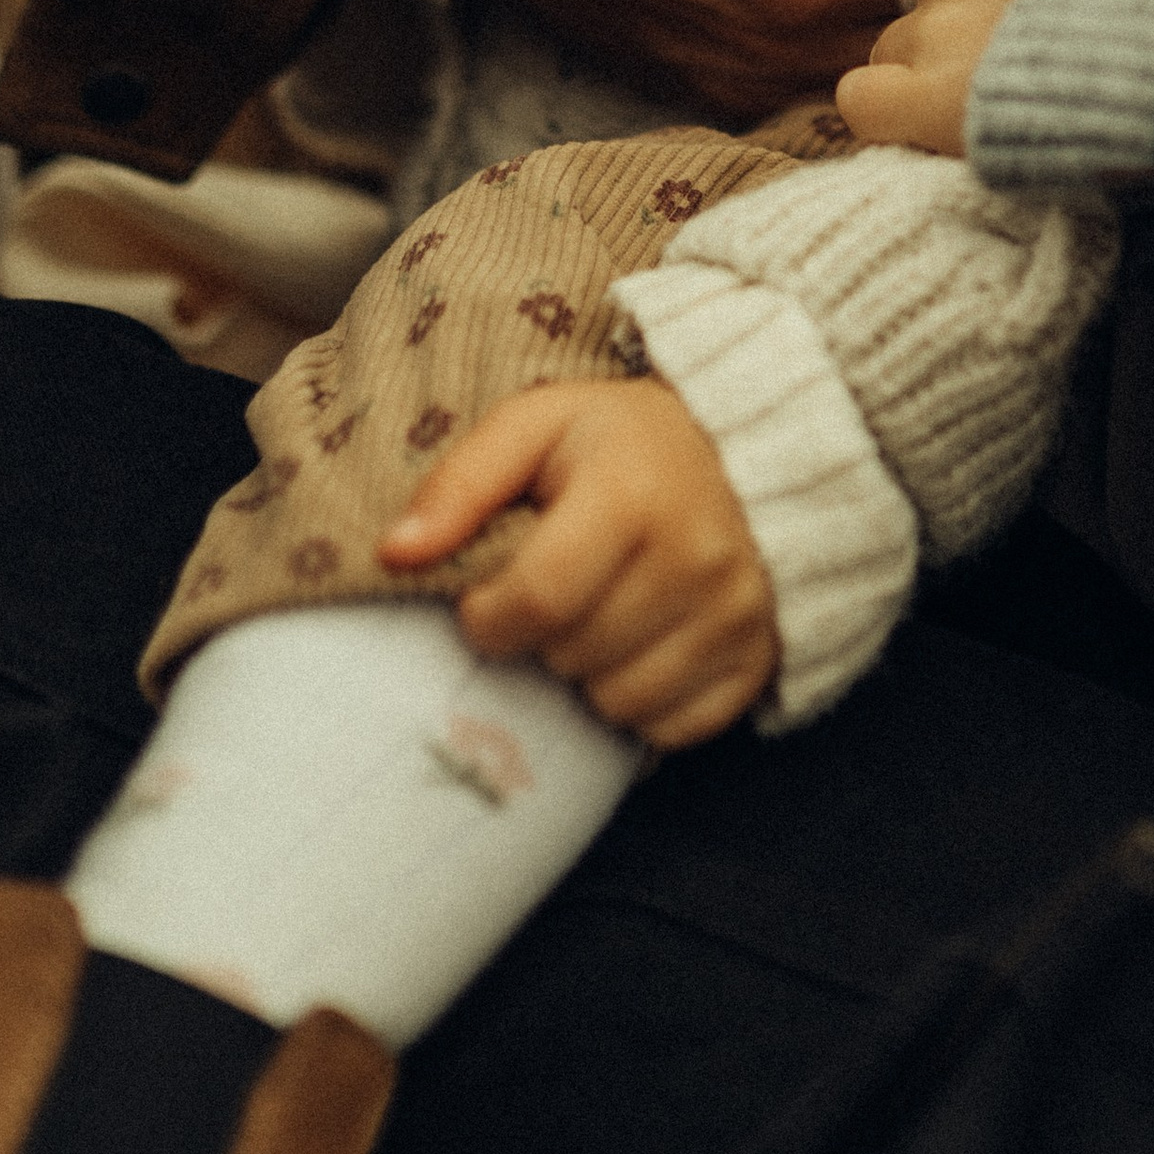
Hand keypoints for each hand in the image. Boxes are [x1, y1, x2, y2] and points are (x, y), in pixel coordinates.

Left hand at [380, 376, 776, 747]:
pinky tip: (642, 646)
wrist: (746, 449)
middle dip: (541, 637)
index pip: (535, 601)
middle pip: (572, 657)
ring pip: (618, 704)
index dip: (488, 616)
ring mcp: (737, 614)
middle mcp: (698, 558)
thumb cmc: (623, 442)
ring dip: (589, 673)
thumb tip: (395, 554)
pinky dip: (644, 703)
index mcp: (633, 496)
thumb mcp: (538, 425)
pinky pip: (672, 729)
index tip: (486, 599)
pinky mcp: (758, 658)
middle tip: (559, 590)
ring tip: (600, 614)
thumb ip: (461, 483)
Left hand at [837, 0, 1153, 156]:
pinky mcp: (932, 101)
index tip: (1032, 24)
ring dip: (937, 83)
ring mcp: (940, 31)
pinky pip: (864, 103)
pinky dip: (890, 118)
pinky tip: (933, 132)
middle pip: (929, 5)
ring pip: (897, 56)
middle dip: (965, 39)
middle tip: (1026, 77)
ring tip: (1004, 114)